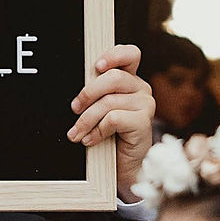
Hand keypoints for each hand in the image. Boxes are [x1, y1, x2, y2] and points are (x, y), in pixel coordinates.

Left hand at [67, 44, 154, 194]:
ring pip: (108, 102)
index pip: (130, 54)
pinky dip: (97, 131)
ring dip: (86, 120)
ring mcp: (145, 104)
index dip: (113, 55)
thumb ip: (96, 94)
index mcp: (130, 79)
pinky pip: (113, 119)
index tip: (96, 66)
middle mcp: (141, 88)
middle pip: (113, 77)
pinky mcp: (144, 122)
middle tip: (74, 109)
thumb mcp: (100, 109)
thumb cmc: (110, 136)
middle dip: (87, 93)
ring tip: (76, 133)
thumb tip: (78, 92)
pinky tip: (91, 140)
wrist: (124, 166)